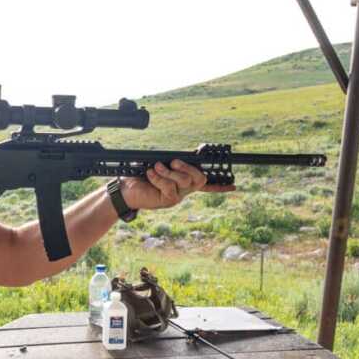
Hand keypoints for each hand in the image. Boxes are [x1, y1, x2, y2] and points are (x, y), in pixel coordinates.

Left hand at [120, 160, 235, 209]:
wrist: (124, 190)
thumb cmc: (139, 176)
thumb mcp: (157, 165)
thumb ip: (170, 162)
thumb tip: (176, 157)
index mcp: (182, 181)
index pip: (205, 184)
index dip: (220, 185)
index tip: (234, 185)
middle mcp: (183, 190)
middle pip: (200, 179)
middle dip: (189, 168)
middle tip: (174, 162)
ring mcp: (177, 196)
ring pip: (184, 182)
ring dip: (169, 172)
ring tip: (156, 167)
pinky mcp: (168, 201)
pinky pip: (169, 187)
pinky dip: (158, 177)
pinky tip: (150, 173)